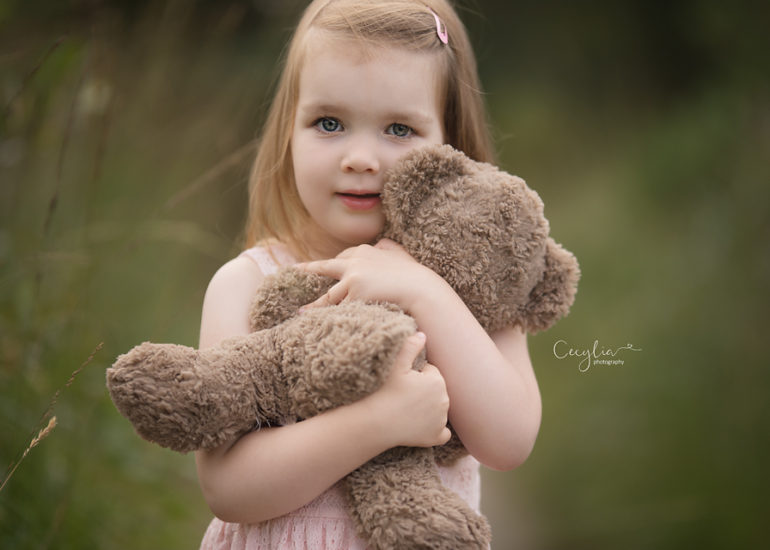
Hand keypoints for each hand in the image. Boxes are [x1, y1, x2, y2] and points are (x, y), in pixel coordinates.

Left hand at [297, 239, 437, 312]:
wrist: (422, 290)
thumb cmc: (415, 276)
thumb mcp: (400, 255)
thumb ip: (388, 248)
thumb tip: (381, 244)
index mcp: (365, 251)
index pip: (343, 257)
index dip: (333, 264)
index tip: (323, 267)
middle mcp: (355, 262)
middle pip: (326, 267)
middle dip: (309, 269)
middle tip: (295, 270)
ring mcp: (353, 278)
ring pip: (329, 296)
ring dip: (314, 305)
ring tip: (301, 311)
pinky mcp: (354, 295)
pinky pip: (339, 310)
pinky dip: (328, 318)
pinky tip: (317, 324)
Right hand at [360, 332, 450, 447]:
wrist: (375, 423)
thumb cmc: (384, 391)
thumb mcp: (396, 365)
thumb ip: (410, 346)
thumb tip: (423, 334)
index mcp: (437, 381)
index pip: (431, 373)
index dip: (416, 375)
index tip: (403, 381)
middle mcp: (444, 401)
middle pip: (435, 391)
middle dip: (424, 390)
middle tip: (403, 394)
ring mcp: (441, 421)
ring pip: (438, 409)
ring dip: (429, 408)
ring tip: (408, 408)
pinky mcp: (435, 437)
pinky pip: (442, 432)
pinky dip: (435, 429)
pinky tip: (422, 426)